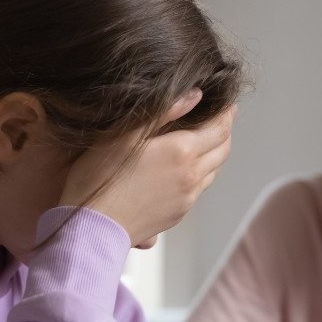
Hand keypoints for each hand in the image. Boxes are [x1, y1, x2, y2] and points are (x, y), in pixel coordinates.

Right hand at [59, 90, 234, 245]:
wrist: (94, 227)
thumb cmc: (100, 177)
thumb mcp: (125, 134)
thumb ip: (162, 111)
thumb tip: (195, 95)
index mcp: (182, 151)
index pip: (219, 128)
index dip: (226, 113)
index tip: (227, 103)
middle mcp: (191, 175)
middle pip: (223, 150)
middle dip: (224, 131)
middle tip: (222, 118)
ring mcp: (187, 198)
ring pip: (213, 171)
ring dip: (214, 153)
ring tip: (206, 141)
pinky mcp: (178, 214)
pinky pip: (199, 189)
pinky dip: (201, 173)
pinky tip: (186, 169)